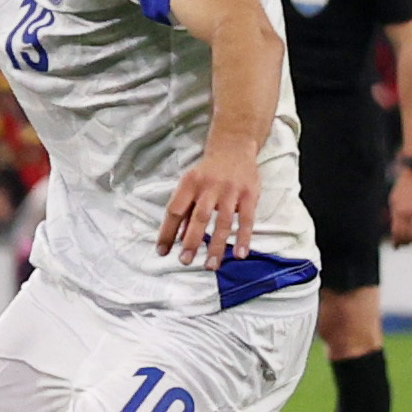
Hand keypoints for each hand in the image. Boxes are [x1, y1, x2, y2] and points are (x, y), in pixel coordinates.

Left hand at [157, 142, 258, 266]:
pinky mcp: (250, 195)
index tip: (162, 252)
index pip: (175, 210)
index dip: (167, 231)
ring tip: (210, 265)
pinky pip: (247, 220)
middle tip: (184, 261)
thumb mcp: (191, 184)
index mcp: (189, 183)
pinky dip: (244, 238)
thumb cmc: (207, 172)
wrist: (234, 146)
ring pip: (223, 222)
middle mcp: (210, 186)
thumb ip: (185, 210)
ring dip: (216, 246)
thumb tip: (174, 238)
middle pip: (199, 217)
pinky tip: (239, 255)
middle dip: (191, 241)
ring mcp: (231, 191)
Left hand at [388, 168, 411, 246]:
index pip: (398, 233)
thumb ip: (395, 217)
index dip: (397, 242)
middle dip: (406, 242)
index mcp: (399, 210)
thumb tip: (396, 234)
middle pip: (410, 235)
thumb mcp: (394, 201)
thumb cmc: (403, 188)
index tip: (395, 245)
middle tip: (403, 244)